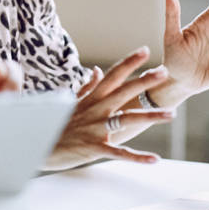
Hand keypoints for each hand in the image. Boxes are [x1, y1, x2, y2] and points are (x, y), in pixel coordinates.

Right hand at [45, 47, 173, 170]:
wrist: (37, 145)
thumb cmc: (55, 123)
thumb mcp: (71, 101)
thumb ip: (87, 86)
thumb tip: (97, 70)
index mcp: (91, 98)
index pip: (112, 76)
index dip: (129, 63)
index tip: (145, 51)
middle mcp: (95, 110)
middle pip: (122, 91)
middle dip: (143, 81)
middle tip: (163, 72)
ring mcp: (95, 128)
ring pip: (125, 119)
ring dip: (149, 117)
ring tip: (171, 114)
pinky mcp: (94, 147)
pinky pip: (118, 152)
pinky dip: (136, 156)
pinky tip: (154, 159)